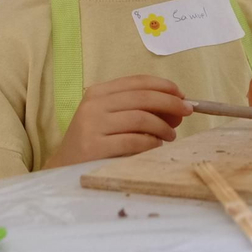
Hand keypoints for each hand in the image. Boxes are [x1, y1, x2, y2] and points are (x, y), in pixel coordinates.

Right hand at [45, 75, 192, 167]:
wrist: (64, 169)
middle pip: (142, 97)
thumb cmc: (95, 143)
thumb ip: (140, 110)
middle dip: (170, 103)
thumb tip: (178, 108)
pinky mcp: (95, 147)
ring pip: (140, 117)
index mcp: (98, 92)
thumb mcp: (112, 119)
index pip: (137, 82)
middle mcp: (94, 105)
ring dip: (163, 125)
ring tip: (171, 135)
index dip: (164, 86)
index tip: (182, 95)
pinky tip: (157, 145)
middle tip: (187, 112)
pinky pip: (134, 140)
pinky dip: (152, 142)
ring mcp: (93, 125)